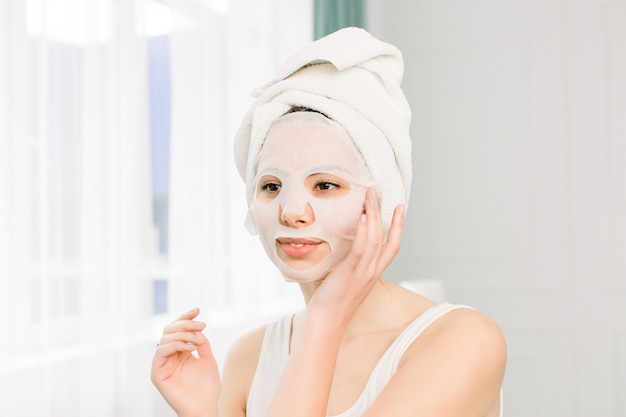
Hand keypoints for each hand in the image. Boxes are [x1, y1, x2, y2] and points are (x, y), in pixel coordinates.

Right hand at [151, 308, 220, 416]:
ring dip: (184, 334)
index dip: (185, 317)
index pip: (177, 329)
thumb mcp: (207, 358)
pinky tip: (190, 348)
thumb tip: (197, 326)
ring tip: (199, 341)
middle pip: (169, 330)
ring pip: (165, 338)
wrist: (205, 407)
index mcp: (179, 351)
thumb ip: (201, 342)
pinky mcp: (157, 373)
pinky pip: (160, 352)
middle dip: (186, 324)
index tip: (197, 309)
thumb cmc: (207, 387)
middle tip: (202, 325)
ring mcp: (162, 364)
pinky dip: (176, 345)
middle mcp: (169, 356)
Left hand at [309, 189, 404, 320]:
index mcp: (373, 273)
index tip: (399, 208)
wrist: (327, 321)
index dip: (398, 226)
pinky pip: (360, 248)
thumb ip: (348, 264)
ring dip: (372, 215)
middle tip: (378, 194)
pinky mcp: (350, 272)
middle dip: (384, 214)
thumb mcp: (345, 279)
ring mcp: (363, 272)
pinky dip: (362, 231)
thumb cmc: (331, 302)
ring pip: (374, 239)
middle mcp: (372, 271)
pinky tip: (361, 216)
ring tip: (368, 197)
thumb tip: (338, 246)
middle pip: (386, 238)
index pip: (392, 246)